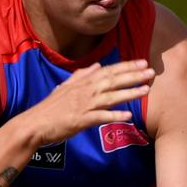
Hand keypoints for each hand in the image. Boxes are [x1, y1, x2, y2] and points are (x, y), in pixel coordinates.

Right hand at [24, 60, 153, 146]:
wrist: (35, 124)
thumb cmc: (51, 108)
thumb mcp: (65, 86)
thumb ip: (82, 75)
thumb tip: (97, 65)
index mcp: (83, 82)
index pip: (109, 71)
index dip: (127, 66)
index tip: (142, 62)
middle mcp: (85, 91)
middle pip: (113, 81)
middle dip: (133, 75)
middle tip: (151, 71)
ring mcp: (84, 105)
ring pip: (111, 97)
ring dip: (129, 93)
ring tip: (146, 90)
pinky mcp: (81, 120)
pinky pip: (100, 117)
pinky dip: (114, 115)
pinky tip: (128, 115)